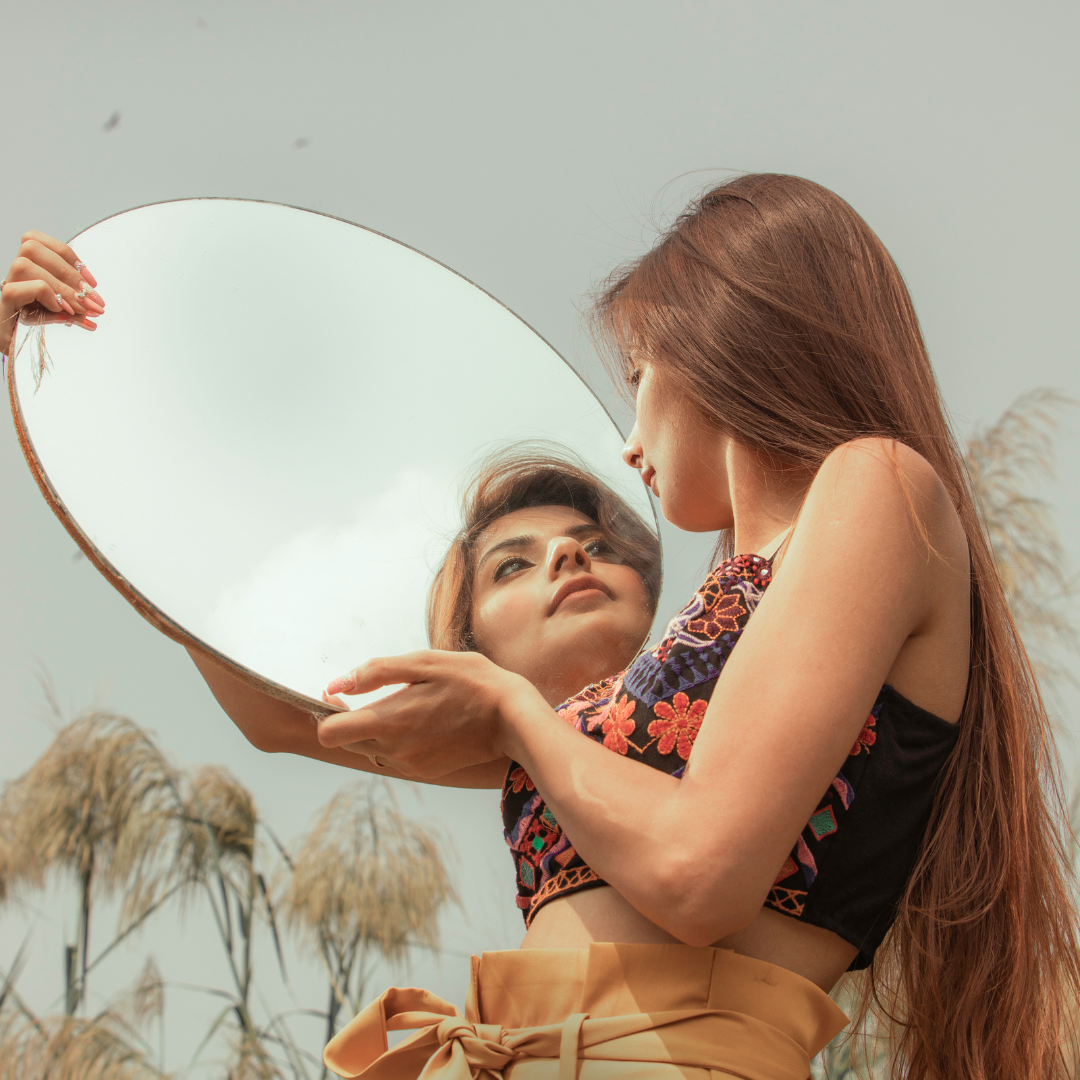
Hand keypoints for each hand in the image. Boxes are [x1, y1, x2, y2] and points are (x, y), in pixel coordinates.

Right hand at [1, 232, 104, 355]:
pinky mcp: (4, 302)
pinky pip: (20, 288)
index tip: (90, 281)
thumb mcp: (61, 313)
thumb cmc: (37, 327)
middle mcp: (14, 273)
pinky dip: (45, 295)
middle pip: (31, 247)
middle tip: (89, 297)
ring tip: (78, 308)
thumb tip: (96, 309)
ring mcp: (7, 286)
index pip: (39, 241)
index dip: (68, 255)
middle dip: (68, 271)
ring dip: (59, 286)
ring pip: (24, 265)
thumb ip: (77, 308)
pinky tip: (59, 309)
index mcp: (28, 268)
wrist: (14, 350)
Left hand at [317, 650, 539, 778]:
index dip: (326, 713)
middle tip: (371, 695)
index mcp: (389, 720)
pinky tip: (421, 721)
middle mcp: (394, 750)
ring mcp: (410, 765)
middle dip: (349, 720)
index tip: (338, 697)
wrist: (513, 718)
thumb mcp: (425, 663)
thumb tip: (335, 685)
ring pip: (370, 751)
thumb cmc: (471, 681)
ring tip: (404, 706)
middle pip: (345, 742)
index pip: (328, 733)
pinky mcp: (426, 772)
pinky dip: (396, 741)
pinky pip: (394, 758)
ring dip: (374, 731)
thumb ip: (376, 673)